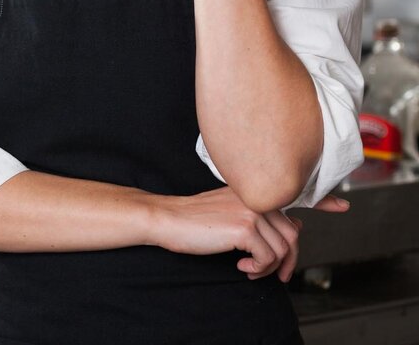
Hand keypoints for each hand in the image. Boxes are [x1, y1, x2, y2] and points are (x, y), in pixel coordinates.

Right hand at [151, 187, 300, 281]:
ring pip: (281, 250)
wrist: (167, 219)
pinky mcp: (244, 229)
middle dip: (287, 261)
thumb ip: (261, 216)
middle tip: (277, 276)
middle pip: (291, 236)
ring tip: (249, 269)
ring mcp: (251, 213)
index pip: (290, 218)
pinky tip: (241, 266)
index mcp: (253, 194)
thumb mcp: (231, 211)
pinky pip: (267, 258)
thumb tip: (297, 225)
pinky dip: (257, 269)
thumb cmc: (193, 219)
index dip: (299, 236)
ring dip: (267, 268)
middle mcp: (256, 199)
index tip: (302, 243)